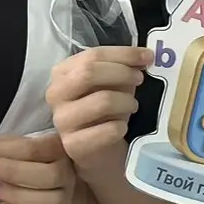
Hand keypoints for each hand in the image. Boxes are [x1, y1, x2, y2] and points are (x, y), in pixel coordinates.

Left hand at [0, 134, 77, 203]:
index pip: (33, 148)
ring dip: (17, 194)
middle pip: (48, 175)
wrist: (66, 194)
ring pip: (48, 200)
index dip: (2, 149)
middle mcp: (66, 174)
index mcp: (58, 150)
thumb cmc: (38, 166)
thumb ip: (0, 149)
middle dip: (12, 170)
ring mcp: (64, 199)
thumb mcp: (23, 151)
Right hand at [47, 47, 150, 169]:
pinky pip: (108, 130)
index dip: (123, 54)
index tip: (147, 56)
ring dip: (126, 102)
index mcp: (62, 73)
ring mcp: (61, 120)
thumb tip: (145, 55)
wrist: (100, 149)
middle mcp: (55, 94)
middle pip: (88, 73)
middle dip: (122, 73)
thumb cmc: (107, 110)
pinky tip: (122, 127)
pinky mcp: (73, 145)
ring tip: (132, 106)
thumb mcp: (114, 83)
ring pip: (102, 101)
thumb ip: (124, 67)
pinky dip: (121, 126)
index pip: (92, 56)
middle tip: (140, 79)